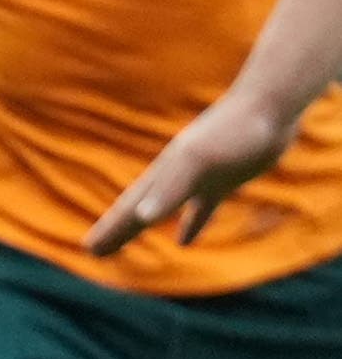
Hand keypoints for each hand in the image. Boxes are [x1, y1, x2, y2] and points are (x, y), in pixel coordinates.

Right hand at [88, 91, 292, 255]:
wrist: (268, 106)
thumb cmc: (232, 133)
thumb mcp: (199, 162)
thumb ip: (170, 188)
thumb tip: (143, 217)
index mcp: (164, 174)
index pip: (129, 208)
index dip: (110, 228)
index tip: (89, 248)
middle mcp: (174, 177)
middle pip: (138, 210)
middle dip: (117, 230)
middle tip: (94, 252)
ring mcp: (198, 178)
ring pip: (163, 210)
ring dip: (143, 226)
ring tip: (126, 245)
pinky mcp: (223, 180)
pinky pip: (200, 209)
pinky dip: (190, 225)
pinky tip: (184, 241)